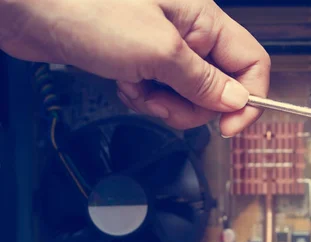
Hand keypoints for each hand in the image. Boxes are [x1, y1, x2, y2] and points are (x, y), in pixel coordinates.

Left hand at [0, 0, 269, 134]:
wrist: (27, 5)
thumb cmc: (85, 8)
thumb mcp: (157, 51)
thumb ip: (203, 81)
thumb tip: (238, 101)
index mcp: (205, 20)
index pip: (252, 63)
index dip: (247, 98)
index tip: (229, 127)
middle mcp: (190, 33)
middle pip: (220, 86)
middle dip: (193, 106)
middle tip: (163, 104)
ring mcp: (164, 48)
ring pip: (188, 95)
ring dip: (164, 103)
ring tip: (137, 88)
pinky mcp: (141, 60)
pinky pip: (160, 93)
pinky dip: (144, 97)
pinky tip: (123, 83)